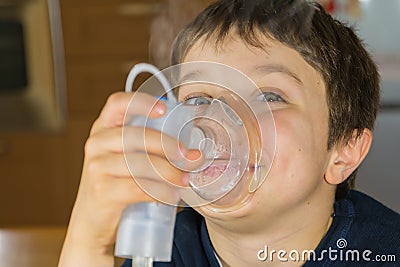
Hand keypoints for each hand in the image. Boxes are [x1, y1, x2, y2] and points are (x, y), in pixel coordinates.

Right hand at [58, 92, 195, 266]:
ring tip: (184, 180)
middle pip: (136, 135)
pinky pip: (137, 188)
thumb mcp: (125, 159)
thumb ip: (149, 148)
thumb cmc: (117, 184)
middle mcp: (96, 143)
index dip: (141, 102)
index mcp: (104, 128)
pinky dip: (159, 192)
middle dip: (168, 146)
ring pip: (139, 163)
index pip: (118, 104)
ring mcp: (96, 168)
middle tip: (189, 158)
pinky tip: (171, 195)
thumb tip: (193, 154)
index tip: (164, 110)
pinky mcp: (101, 192)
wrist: (92, 221)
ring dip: (169, 172)